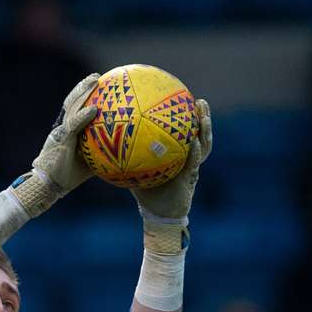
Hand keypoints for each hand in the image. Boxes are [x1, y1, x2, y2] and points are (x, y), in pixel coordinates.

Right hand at [11, 73, 100, 216]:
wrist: (49, 185)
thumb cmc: (69, 176)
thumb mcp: (90, 163)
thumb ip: (102, 154)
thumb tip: (123, 154)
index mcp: (69, 130)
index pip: (76, 107)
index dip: (85, 95)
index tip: (99, 85)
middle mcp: (63, 126)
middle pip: (73, 100)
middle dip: (84, 86)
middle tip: (97, 76)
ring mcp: (61, 131)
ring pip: (72, 106)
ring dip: (83, 92)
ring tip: (95, 81)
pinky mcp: (61, 139)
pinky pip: (74, 124)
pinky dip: (84, 115)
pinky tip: (95, 109)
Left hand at [136, 99, 212, 222]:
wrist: (158, 213)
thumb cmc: (145, 191)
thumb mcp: (134, 169)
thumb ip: (125, 153)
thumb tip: (105, 135)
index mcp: (176, 152)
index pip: (185, 130)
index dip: (188, 115)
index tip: (186, 97)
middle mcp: (187, 157)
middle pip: (200, 133)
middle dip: (203, 117)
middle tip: (201, 101)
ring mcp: (191, 168)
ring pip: (204, 147)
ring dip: (205, 132)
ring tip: (204, 117)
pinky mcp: (190, 179)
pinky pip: (194, 164)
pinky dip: (194, 154)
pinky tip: (194, 144)